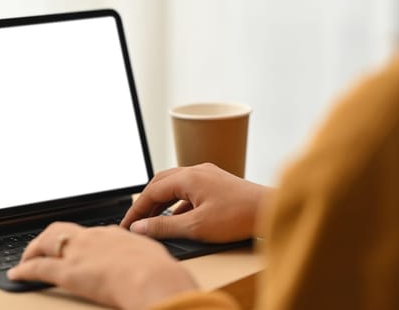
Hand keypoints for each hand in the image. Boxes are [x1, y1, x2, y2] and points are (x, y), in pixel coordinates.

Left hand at [7, 222, 196, 308]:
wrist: (152, 277)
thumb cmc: (158, 270)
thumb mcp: (152, 254)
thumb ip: (141, 252)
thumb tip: (143, 256)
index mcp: (113, 234)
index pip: (89, 233)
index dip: (78, 240)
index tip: (75, 246)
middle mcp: (92, 238)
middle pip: (61, 231)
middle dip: (48, 238)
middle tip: (41, 248)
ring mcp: (78, 253)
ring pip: (46, 244)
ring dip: (32, 250)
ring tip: (25, 260)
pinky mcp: (68, 272)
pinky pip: (39, 267)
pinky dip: (24, 270)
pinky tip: (17, 274)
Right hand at [120, 163, 268, 242]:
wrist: (271, 210)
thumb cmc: (239, 216)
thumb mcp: (196, 226)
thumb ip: (165, 226)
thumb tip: (141, 227)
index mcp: (188, 177)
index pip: (151, 191)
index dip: (136, 210)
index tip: (127, 225)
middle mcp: (196, 171)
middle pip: (160, 183)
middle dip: (146, 202)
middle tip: (136, 221)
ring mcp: (208, 175)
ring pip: (175, 185)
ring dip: (161, 201)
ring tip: (153, 220)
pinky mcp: (217, 183)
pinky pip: (189, 189)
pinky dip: (177, 203)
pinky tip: (179, 218)